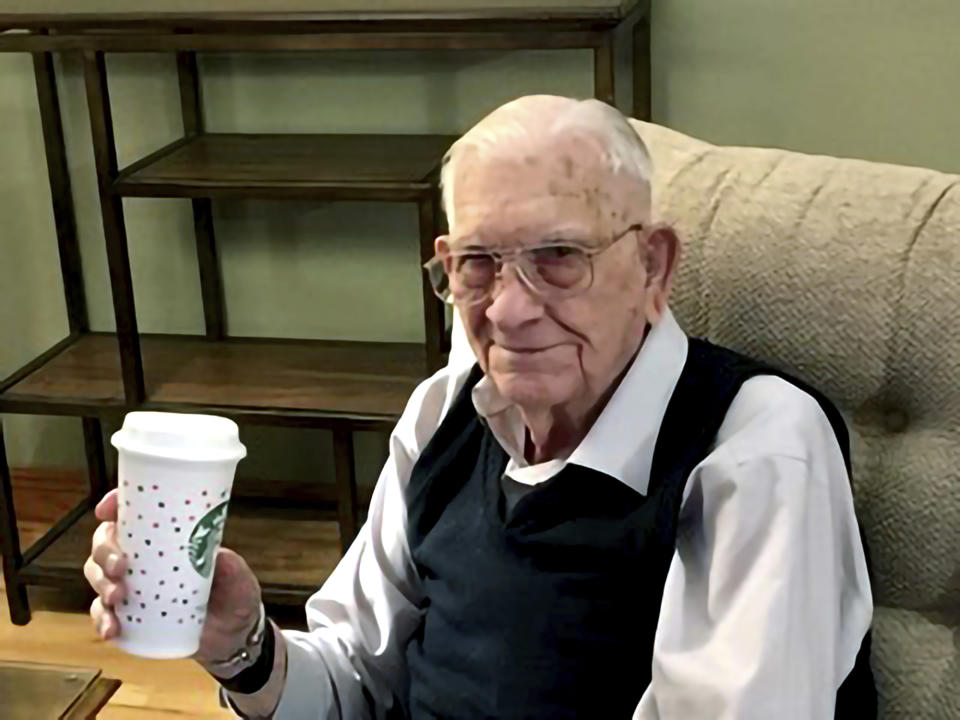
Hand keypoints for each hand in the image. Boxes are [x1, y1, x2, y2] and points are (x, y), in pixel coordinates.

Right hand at [85, 489, 262, 668]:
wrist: (234, 635)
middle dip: (104, 551)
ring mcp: (135, 587)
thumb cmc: (234, 594)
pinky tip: (112, 629)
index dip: (114, 506)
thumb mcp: (238, 577)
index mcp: (167, 538)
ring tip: (117, 596)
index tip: (106, 510)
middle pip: (105, 544)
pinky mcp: (132, 616)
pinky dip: (102, 620)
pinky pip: (103, 615)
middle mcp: (144, 559)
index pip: (134, 515)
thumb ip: (232, 567)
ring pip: (98, 576)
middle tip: (119, 565)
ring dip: (100, 584)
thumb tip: (221, 557)